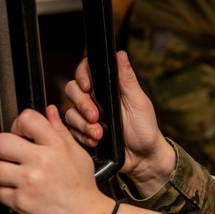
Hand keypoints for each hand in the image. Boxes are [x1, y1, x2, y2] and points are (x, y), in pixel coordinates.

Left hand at [0, 106, 113, 213]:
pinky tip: (22, 193)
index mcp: (56, 147)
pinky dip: (8, 194)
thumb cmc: (82, 189)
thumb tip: (49, 112)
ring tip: (17, 177)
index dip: (19, 125)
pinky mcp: (21, 202)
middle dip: (5, 149)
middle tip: (13, 156)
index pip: (27, 118)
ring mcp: (29, 182)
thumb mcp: (77, 154)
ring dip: (3, 173)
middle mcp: (41, 162)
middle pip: (1, 141)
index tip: (21, 134)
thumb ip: (60, 131)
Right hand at [64, 51, 175, 194]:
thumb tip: (120, 54)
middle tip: (96, 117)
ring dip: (83, 124)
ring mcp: (87, 116)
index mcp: (109, 87)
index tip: (87, 86)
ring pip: (70, 112)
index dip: (82, 75)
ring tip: (99, 134)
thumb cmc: (144, 129)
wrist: (142, 159)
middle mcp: (95, 99)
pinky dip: (82, 136)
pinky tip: (96, 141)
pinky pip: (71, 130)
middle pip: (73, 90)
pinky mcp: (82, 132)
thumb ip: (127, 80)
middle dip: (82, 104)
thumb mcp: (139, 102)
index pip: (87, 71)